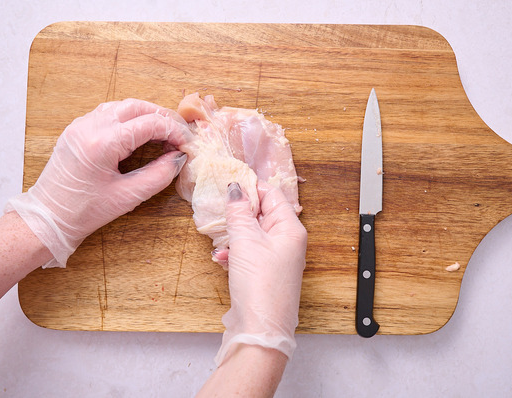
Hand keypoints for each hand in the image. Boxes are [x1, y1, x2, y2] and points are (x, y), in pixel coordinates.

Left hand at [6, 98, 192, 267]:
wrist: (47, 217)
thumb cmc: (84, 212)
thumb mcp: (128, 197)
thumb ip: (159, 175)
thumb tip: (178, 158)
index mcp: (102, 143)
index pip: (149, 124)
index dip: (173, 131)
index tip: (186, 145)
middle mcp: (89, 127)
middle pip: (136, 106)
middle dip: (162, 117)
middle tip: (179, 135)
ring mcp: (80, 125)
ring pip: (121, 106)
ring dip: (145, 115)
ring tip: (162, 135)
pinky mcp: (76, 130)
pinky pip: (107, 113)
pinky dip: (128, 119)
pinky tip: (139, 135)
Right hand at [215, 181, 307, 365]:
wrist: (261, 329)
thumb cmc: (260, 285)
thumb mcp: (245, 241)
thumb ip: (239, 212)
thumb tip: (236, 188)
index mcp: (291, 229)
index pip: (273, 194)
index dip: (251, 187)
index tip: (230, 182)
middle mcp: (288, 242)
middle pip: (262, 214)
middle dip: (240, 213)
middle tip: (221, 211)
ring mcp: (277, 259)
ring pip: (253, 234)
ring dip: (234, 234)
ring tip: (220, 238)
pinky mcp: (265, 274)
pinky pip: (249, 253)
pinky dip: (235, 253)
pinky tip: (222, 258)